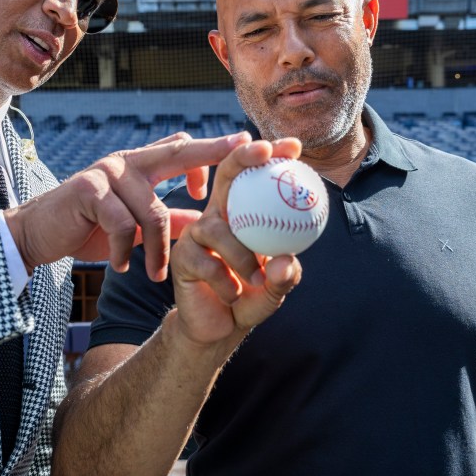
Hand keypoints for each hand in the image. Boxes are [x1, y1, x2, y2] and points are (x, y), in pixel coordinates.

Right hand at [4, 131, 251, 280]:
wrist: (37, 235)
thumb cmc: (89, 229)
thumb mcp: (136, 227)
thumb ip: (170, 222)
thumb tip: (210, 225)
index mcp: (141, 166)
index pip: (182, 148)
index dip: (213, 150)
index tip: (244, 150)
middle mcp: (127, 161)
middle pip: (178, 151)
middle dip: (215, 151)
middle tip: (245, 147)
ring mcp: (107, 171)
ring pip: (153, 210)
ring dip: (158, 250)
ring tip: (155, 276)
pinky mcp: (88, 190)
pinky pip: (122, 224)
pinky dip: (123, 251)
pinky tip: (119, 267)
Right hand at [169, 138, 304, 350]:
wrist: (217, 328)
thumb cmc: (250, 298)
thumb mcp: (276, 287)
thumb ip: (285, 275)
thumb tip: (286, 261)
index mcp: (242, 213)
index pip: (255, 177)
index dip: (271, 156)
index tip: (294, 147)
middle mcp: (217, 216)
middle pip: (226, 176)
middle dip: (243, 157)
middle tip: (265, 151)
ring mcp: (197, 234)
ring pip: (218, 229)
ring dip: (242, 256)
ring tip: (257, 279)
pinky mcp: (182, 256)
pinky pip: (207, 263)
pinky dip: (226, 282)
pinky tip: (232, 294)